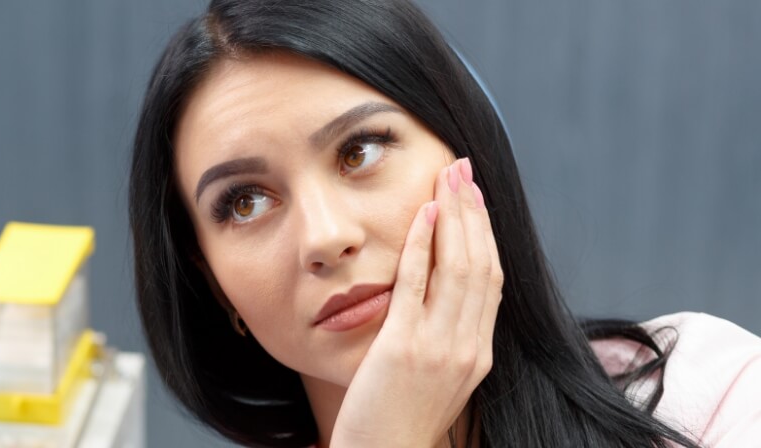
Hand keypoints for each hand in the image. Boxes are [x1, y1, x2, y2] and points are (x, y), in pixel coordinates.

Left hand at [329, 158, 503, 446]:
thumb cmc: (397, 421)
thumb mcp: (434, 378)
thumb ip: (443, 339)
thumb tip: (437, 300)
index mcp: (479, 353)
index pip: (492, 281)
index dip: (486, 235)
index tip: (476, 199)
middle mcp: (468, 348)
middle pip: (482, 265)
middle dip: (474, 213)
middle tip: (464, 171)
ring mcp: (440, 348)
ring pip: (459, 268)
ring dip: (454, 217)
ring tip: (446, 179)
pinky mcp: (404, 348)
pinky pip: (418, 285)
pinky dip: (424, 245)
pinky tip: (422, 215)